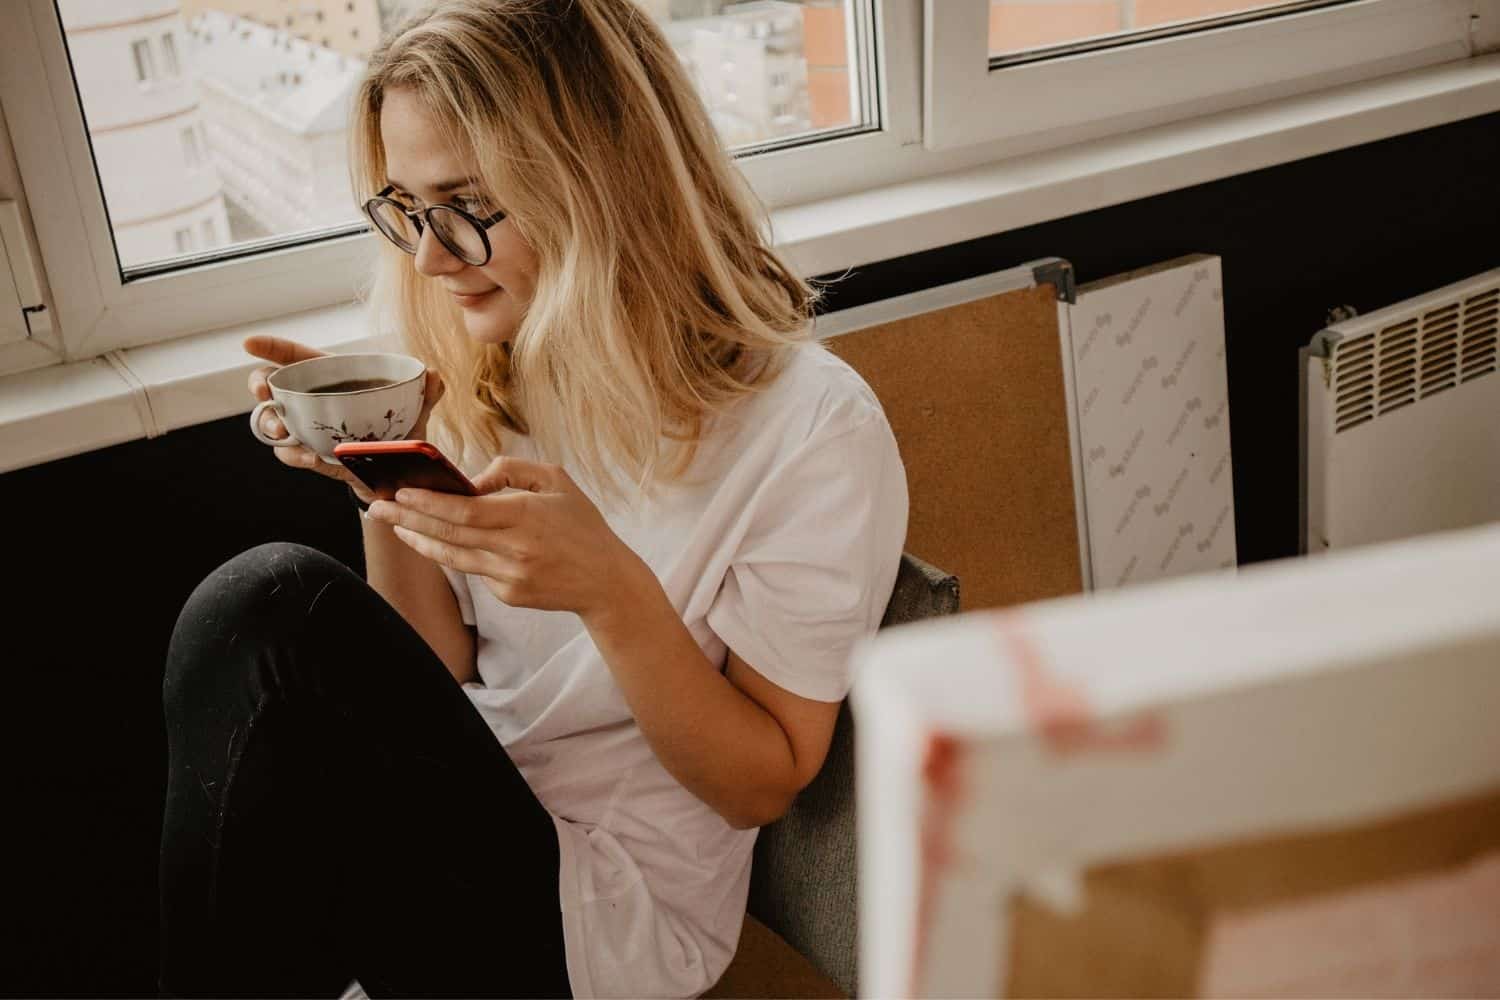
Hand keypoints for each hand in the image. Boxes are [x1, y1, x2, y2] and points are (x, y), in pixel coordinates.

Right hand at [244, 335, 444, 502]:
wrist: (398, 472)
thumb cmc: (400, 428)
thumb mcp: (415, 410)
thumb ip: (425, 392)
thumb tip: (434, 375)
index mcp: (332, 378)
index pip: (296, 357)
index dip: (271, 348)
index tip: (248, 344)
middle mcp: (311, 400)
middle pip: (271, 385)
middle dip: (260, 386)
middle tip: (265, 394)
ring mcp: (306, 428)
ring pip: (273, 421)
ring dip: (272, 425)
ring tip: (285, 432)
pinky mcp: (310, 454)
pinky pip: (292, 454)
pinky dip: (297, 455)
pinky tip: (310, 457)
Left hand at [363, 455, 649, 623]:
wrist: (607, 581)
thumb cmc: (581, 524)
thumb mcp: (556, 481)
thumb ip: (511, 470)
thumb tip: (470, 481)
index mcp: (527, 516)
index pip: (465, 511)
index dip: (429, 502)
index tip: (401, 491)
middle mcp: (515, 549)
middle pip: (449, 533)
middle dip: (408, 518)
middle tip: (378, 508)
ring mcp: (510, 576)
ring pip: (453, 557)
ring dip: (420, 540)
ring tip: (396, 526)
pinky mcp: (509, 595)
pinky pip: (474, 570)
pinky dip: (454, 554)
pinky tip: (436, 541)